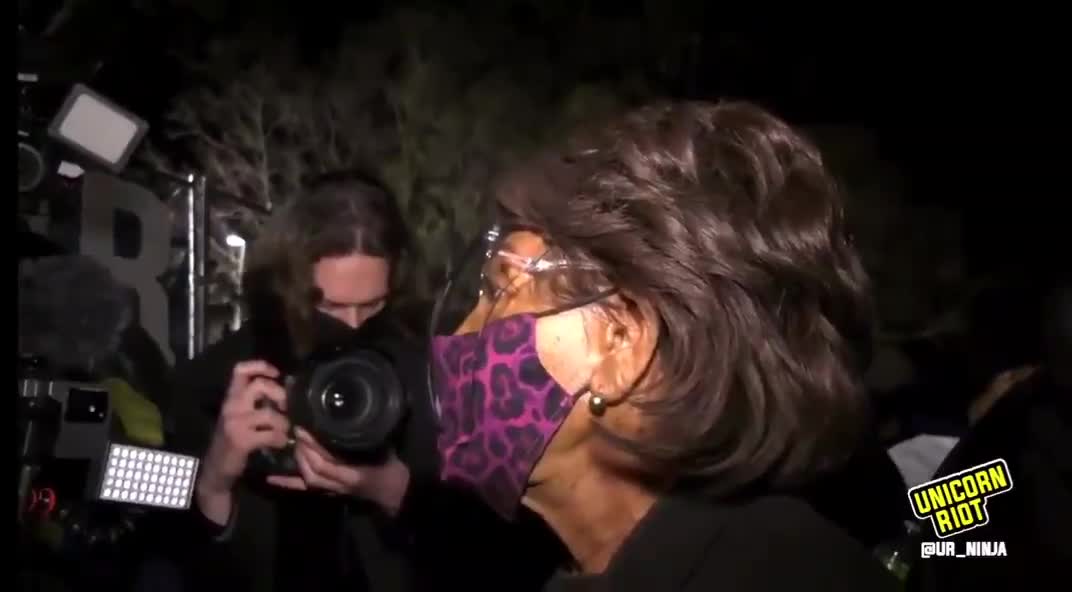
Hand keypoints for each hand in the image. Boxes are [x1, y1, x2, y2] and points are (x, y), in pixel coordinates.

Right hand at [197, 361, 289, 520]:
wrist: (216, 471)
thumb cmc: (231, 442)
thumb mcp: (239, 417)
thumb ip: (254, 402)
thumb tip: (283, 391)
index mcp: (231, 398)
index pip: (240, 370)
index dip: (260, 366)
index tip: (276, 373)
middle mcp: (231, 407)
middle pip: (259, 385)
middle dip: (279, 394)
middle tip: (285, 407)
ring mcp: (235, 423)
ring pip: (269, 413)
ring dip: (284, 422)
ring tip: (285, 431)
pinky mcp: (241, 441)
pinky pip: (270, 434)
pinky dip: (280, 439)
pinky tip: (281, 443)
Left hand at [266, 428, 410, 515]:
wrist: (396, 494)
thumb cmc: (392, 471)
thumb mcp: (386, 451)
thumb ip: (373, 436)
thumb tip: (363, 413)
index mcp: (353, 475)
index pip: (327, 463)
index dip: (313, 448)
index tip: (305, 429)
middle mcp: (339, 485)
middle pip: (313, 471)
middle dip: (302, 451)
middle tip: (295, 430)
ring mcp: (333, 490)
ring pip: (308, 479)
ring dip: (297, 461)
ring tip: (290, 442)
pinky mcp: (329, 491)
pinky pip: (305, 488)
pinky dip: (287, 483)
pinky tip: (271, 478)